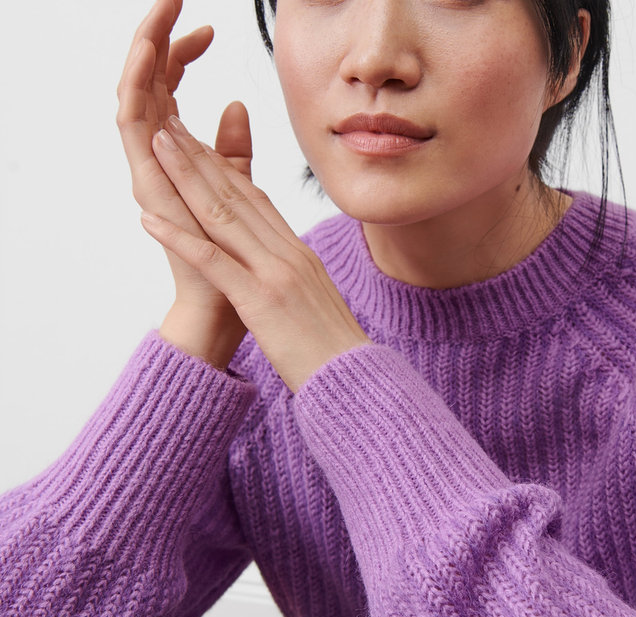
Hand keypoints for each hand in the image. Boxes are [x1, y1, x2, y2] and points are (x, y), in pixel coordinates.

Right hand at [117, 0, 247, 365]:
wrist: (229, 305)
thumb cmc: (236, 258)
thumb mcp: (240, 190)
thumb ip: (234, 150)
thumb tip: (236, 103)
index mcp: (180, 157)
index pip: (172, 91)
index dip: (183, 54)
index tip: (209, 26)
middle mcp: (158, 160)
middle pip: (149, 85)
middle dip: (156, 38)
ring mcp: (149, 170)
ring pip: (135, 94)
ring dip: (142, 51)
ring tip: (155, 12)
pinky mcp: (145, 182)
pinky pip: (131, 124)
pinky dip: (137, 84)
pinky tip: (149, 53)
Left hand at [140, 116, 370, 390]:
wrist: (355, 382)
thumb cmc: (337, 354)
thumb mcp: (321, 305)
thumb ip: (302, 282)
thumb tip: (289, 277)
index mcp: (302, 256)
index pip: (259, 203)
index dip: (226, 171)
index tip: (201, 146)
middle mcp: (289, 255)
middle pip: (238, 197)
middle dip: (201, 158)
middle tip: (171, 127)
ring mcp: (275, 275)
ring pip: (223, 216)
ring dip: (185, 178)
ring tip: (157, 146)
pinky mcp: (260, 301)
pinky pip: (213, 260)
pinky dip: (179, 237)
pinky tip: (149, 218)